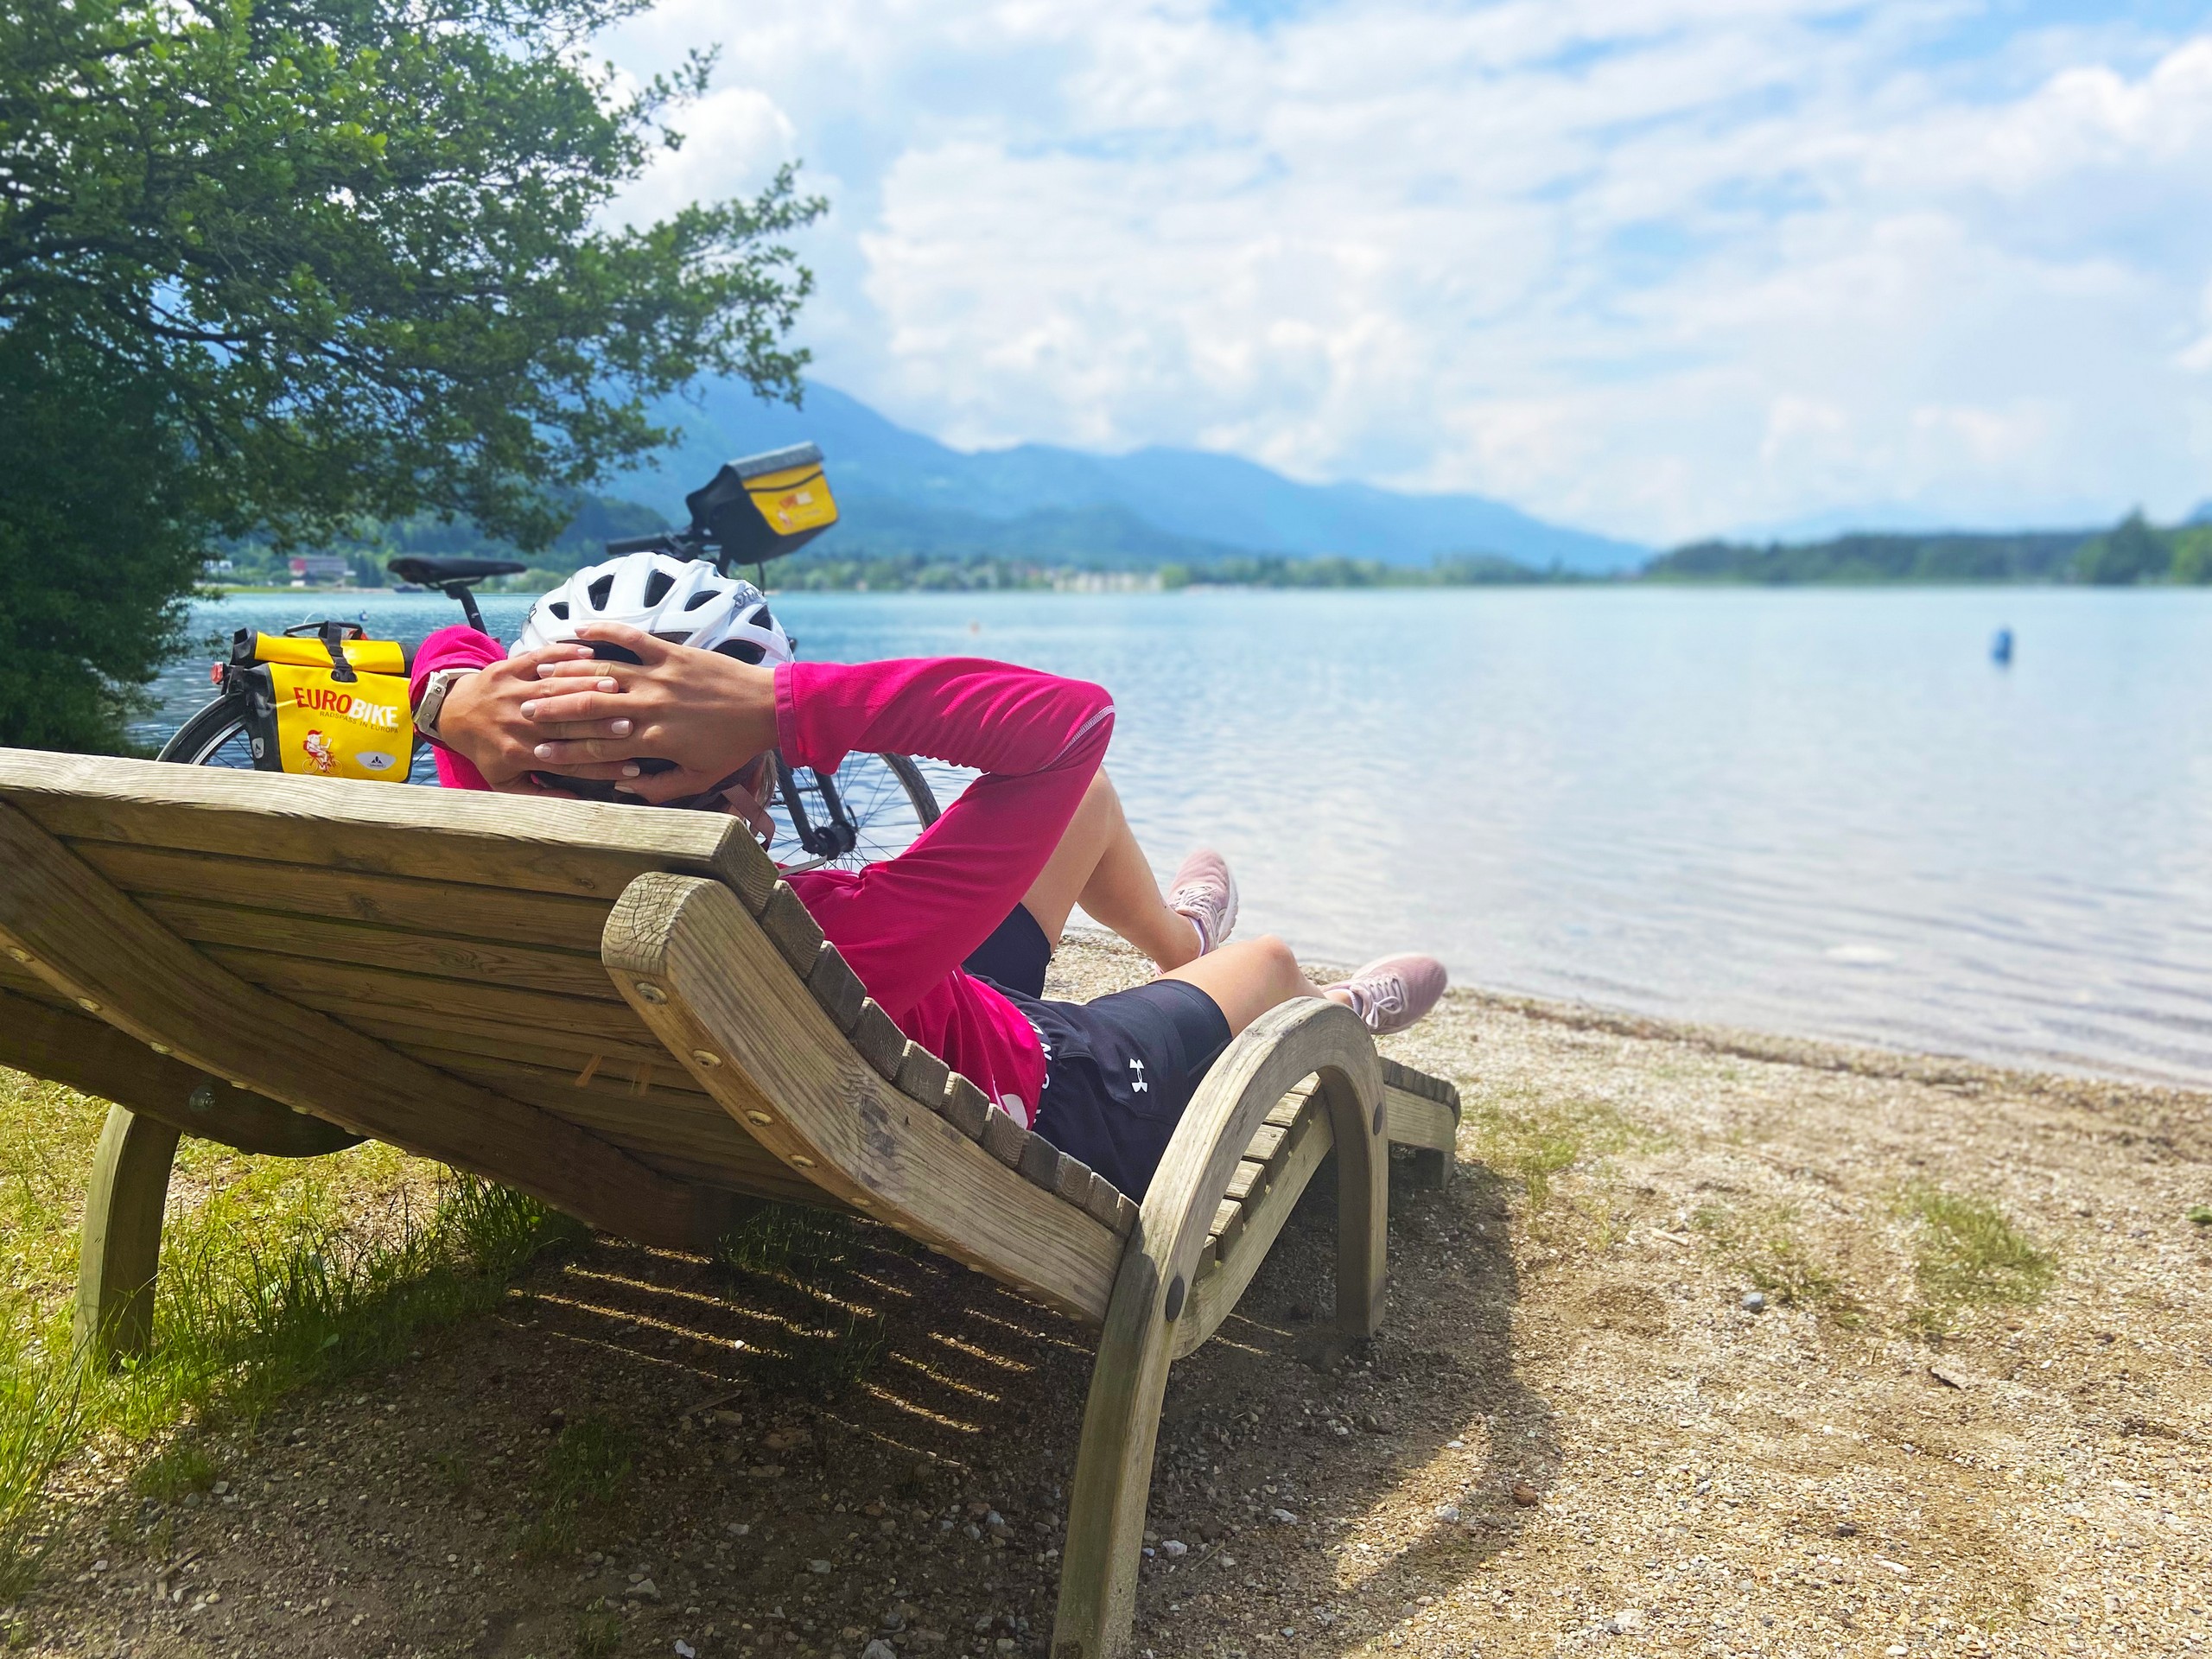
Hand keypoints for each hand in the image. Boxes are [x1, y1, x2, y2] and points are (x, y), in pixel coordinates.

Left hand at [432, 648, 612, 791]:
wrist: (453, 714)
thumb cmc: (486, 748)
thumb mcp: (504, 782)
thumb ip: (539, 796)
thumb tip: (577, 802)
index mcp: (518, 753)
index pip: (568, 762)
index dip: (602, 765)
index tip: (633, 765)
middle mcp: (516, 724)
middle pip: (564, 725)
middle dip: (598, 724)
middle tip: (630, 723)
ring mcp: (510, 693)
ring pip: (554, 691)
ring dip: (586, 688)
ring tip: (616, 688)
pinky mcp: (507, 669)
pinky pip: (537, 659)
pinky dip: (561, 655)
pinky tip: (588, 652)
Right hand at [517, 621, 778, 803]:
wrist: (768, 707)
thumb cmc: (735, 746)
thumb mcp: (700, 778)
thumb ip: (660, 788)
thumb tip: (623, 785)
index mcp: (655, 740)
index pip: (599, 746)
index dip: (566, 749)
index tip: (540, 750)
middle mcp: (651, 706)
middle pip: (590, 707)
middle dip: (554, 711)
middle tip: (524, 713)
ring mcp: (660, 676)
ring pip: (604, 672)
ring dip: (569, 674)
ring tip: (541, 677)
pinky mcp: (672, 652)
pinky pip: (632, 638)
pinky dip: (605, 632)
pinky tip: (580, 631)